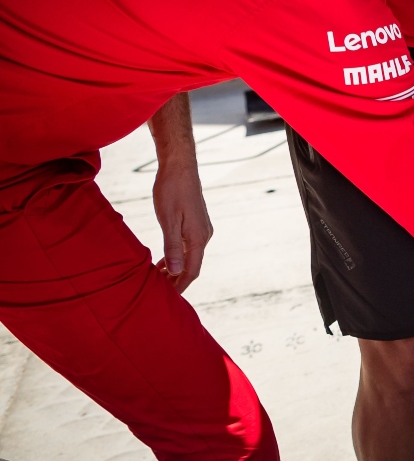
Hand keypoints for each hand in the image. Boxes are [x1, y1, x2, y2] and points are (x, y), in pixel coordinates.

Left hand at [152, 156, 211, 292]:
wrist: (180, 166)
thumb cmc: (171, 190)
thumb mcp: (168, 219)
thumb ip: (172, 246)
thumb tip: (175, 270)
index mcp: (198, 237)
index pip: (191, 270)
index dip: (180, 286)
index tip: (168, 299)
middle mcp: (204, 235)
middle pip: (192, 266)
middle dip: (176, 280)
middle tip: (157, 292)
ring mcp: (201, 229)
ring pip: (189, 257)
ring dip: (175, 269)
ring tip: (157, 279)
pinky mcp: (196, 223)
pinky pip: (187, 246)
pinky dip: (176, 256)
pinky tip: (163, 261)